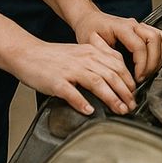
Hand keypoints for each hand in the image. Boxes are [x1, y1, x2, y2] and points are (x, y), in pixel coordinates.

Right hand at [7, 34, 138, 116]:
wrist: (27, 53)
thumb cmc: (54, 57)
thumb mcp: (80, 52)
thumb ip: (98, 60)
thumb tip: (116, 76)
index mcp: (91, 52)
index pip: (118, 65)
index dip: (129, 80)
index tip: (134, 93)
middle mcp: (84, 59)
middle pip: (111, 74)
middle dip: (125, 92)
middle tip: (131, 106)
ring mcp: (70, 70)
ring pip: (97, 82)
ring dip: (111, 98)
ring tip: (119, 109)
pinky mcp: (56, 81)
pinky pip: (71, 92)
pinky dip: (81, 102)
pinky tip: (89, 110)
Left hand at [71, 8, 161, 82]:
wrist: (90, 20)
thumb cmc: (89, 30)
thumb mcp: (91, 45)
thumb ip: (106, 58)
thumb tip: (119, 75)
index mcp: (122, 27)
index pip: (139, 46)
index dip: (142, 64)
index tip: (138, 77)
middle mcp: (134, 24)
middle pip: (155, 40)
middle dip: (153, 63)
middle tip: (144, 77)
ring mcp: (140, 26)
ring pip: (161, 38)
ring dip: (159, 57)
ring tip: (150, 72)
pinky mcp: (143, 30)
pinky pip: (160, 38)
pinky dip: (161, 51)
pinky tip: (153, 63)